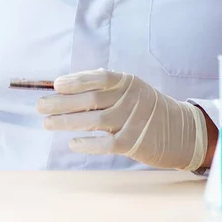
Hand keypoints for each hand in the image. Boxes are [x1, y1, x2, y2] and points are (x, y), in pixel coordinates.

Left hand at [37, 69, 207, 170]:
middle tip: (40, 106)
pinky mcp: (134, 143)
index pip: (99, 78)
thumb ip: (106, 86)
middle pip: (90, 99)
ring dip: (67, 122)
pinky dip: (87, 144)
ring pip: (94, 121)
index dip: (76, 80)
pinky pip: (106, 143)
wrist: (181, 131)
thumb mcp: (132, 89)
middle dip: (62, 102)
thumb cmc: (147, 107)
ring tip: (47, 122)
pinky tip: (72, 143)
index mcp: (127, 82)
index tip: (56, 84)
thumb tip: (69, 84)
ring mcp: (132, 121)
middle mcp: (130, 99)